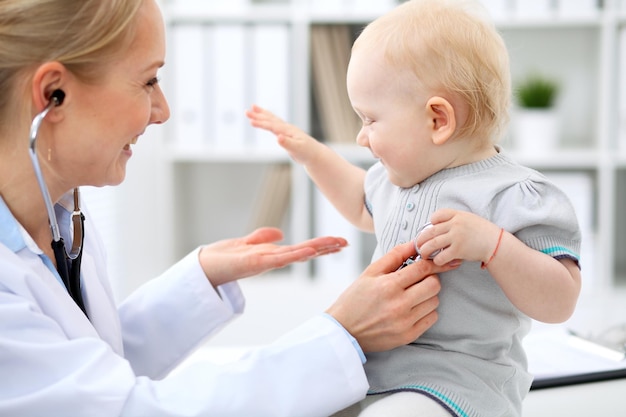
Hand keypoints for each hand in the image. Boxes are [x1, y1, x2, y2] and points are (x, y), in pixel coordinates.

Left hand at [199, 227, 346, 286]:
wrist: (204, 268)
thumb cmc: (223, 257)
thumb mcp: (246, 243)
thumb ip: (262, 237)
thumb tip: (279, 233)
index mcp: (272, 255)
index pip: (302, 249)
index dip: (320, 245)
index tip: (338, 242)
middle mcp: (273, 260)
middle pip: (305, 252)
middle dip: (326, 248)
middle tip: (346, 243)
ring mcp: (267, 262)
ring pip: (298, 254)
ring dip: (317, 250)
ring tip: (335, 244)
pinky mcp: (257, 263)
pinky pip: (281, 258)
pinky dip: (296, 254)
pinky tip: (310, 249)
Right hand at [246, 105, 321, 164]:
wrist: (315, 154)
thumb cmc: (307, 152)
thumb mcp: (297, 149)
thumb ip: (287, 143)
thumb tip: (278, 137)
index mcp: (288, 131)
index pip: (272, 126)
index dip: (262, 123)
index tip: (251, 121)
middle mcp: (286, 128)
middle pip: (270, 119)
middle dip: (258, 115)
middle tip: (246, 111)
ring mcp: (286, 130)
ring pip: (272, 119)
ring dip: (262, 114)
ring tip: (252, 107)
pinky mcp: (285, 133)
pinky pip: (274, 124)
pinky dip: (267, 119)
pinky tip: (263, 117)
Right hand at [326, 240, 458, 352]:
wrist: (344, 331)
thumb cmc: (355, 300)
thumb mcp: (370, 273)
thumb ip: (394, 256)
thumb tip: (414, 244)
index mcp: (388, 285)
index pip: (422, 268)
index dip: (428, 262)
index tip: (428, 263)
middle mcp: (399, 304)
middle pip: (434, 285)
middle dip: (429, 278)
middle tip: (418, 279)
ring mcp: (405, 322)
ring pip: (434, 301)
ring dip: (427, 296)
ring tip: (412, 295)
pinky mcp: (408, 335)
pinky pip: (432, 318)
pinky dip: (426, 311)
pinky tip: (412, 309)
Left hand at [415, 209, 501, 265]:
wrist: (496, 243)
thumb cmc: (483, 233)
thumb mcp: (469, 219)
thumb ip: (455, 221)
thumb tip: (438, 227)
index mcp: (457, 215)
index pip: (437, 215)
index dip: (431, 223)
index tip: (431, 230)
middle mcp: (455, 224)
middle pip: (430, 231)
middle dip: (421, 240)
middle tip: (419, 246)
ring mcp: (456, 237)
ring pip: (432, 244)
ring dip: (425, 251)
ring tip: (424, 255)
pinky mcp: (458, 250)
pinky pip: (441, 256)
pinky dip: (437, 260)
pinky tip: (438, 261)